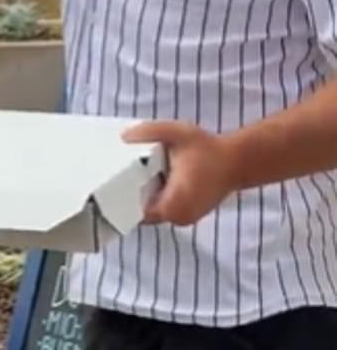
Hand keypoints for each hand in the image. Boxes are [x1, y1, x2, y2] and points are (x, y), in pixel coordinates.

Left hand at [123, 121, 239, 225]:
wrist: (238, 160)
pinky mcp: (190, 214)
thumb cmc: (208, 149)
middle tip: (122, 173)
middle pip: (145, 212)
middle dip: (134, 194)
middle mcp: (178, 217)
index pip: (137, 212)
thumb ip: (149, 132)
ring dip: (149, 194)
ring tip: (138, 173)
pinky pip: (167, 208)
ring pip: (156, 210)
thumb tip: (124, 137)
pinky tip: (157, 177)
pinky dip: (160, 195)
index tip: (111, 183)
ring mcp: (185, 218)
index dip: (123, 198)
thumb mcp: (176, 133)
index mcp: (173, 203)